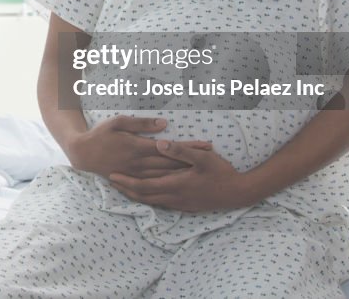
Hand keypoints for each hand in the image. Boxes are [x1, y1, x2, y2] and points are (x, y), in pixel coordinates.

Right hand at [65, 115, 212, 179]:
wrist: (84, 154)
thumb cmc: (101, 134)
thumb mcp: (118, 122)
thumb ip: (141, 123)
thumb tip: (164, 124)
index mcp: (138, 147)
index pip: (170, 148)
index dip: (189, 147)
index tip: (206, 145)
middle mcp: (140, 164)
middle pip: (173, 163)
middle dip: (194, 160)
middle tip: (213, 157)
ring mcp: (137, 174)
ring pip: (167, 176)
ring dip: (186, 173)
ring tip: (204, 170)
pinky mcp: (134, 181)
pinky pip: (156, 185)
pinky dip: (172, 184)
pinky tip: (183, 185)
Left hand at [107, 140, 253, 212]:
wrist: (238, 193)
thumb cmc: (221, 172)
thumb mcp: (203, 157)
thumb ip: (180, 150)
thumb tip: (160, 143)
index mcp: (175, 184)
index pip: (144, 185)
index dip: (126, 181)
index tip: (112, 175)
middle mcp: (174, 197)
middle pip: (143, 196)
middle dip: (126, 189)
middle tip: (111, 182)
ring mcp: (180, 204)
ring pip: (151, 202)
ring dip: (135, 195)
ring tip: (123, 188)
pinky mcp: (186, 206)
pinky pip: (161, 204)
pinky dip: (148, 199)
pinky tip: (146, 196)